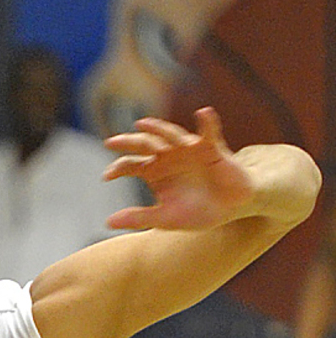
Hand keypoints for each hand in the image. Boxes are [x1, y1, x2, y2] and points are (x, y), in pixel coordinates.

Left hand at [102, 107, 253, 230]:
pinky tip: (203, 113)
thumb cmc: (198, 211)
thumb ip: (139, 217)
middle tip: (110, 142)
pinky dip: (207, 122)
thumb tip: (107, 222)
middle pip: (144, 144)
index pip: (130, 164)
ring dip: (158, 129)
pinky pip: (210, 131)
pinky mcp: (212, 148)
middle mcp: (168, 156)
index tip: (106, 176)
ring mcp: (189, 149)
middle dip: (128, 142)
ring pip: (171, 135)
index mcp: (154, 172)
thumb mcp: (166, 218)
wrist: (232, 208)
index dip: (117, 168)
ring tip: (142, 124)